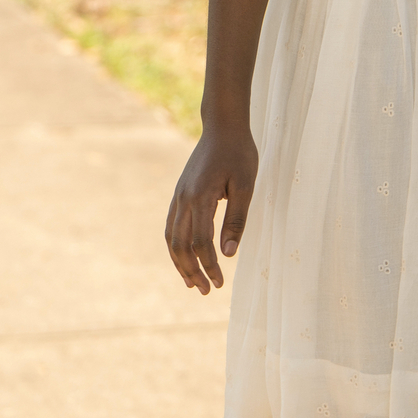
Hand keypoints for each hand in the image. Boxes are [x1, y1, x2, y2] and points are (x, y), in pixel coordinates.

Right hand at [164, 121, 258, 294]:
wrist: (222, 126)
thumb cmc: (239, 154)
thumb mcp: (246, 185)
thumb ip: (237, 219)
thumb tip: (229, 254)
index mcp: (201, 197)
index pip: (201, 243)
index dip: (210, 266)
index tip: (220, 283)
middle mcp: (184, 199)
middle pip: (180, 246)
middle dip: (191, 271)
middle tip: (205, 291)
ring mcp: (178, 197)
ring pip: (171, 238)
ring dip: (180, 263)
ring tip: (191, 282)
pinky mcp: (179, 194)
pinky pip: (171, 227)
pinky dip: (176, 247)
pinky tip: (185, 257)